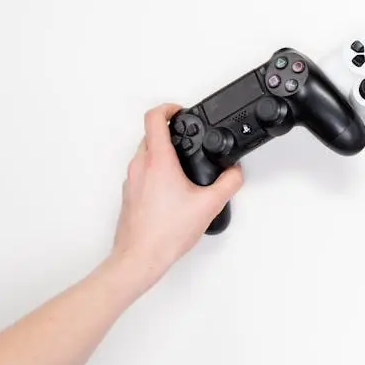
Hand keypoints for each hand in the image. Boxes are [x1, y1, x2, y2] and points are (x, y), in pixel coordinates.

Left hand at [112, 104, 243, 284]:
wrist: (139, 257)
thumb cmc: (165, 233)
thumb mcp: (209, 205)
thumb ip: (228, 183)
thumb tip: (235, 172)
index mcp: (158, 161)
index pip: (155, 117)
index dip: (168, 107)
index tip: (179, 110)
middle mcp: (140, 166)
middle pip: (150, 133)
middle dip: (169, 132)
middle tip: (185, 136)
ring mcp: (131, 180)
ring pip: (144, 152)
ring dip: (162, 152)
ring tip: (182, 164)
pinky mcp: (129, 194)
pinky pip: (141, 172)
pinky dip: (155, 171)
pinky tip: (172, 188)